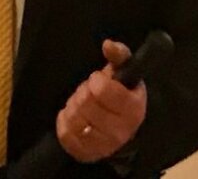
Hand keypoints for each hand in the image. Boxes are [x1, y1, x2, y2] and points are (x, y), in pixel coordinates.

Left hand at [56, 39, 146, 162]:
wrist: (122, 126)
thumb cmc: (121, 93)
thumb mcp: (124, 71)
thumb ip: (118, 54)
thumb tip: (107, 44)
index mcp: (133, 108)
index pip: (102, 89)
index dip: (96, 80)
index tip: (98, 80)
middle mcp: (121, 131)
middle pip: (85, 103)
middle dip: (83, 92)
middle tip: (89, 92)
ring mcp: (104, 146)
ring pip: (75, 119)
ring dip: (74, 106)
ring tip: (82, 104)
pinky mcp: (87, 154)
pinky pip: (65, 134)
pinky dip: (64, 121)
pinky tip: (73, 116)